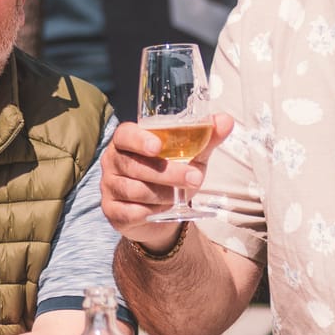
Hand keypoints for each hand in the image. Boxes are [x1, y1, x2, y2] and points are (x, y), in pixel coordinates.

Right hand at [99, 114, 234, 246]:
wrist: (160, 214)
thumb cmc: (172, 176)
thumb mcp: (191, 156)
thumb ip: (205, 139)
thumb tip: (226, 120)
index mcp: (127, 140)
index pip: (126, 135)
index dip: (140, 140)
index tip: (157, 146)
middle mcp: (112, 160)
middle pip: (135, 165)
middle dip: (168, 173)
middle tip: (195, 179)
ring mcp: (109, 186)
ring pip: (134, 190)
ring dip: (163, 195)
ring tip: (179, 197)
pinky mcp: (111, 210)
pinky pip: (130, 212)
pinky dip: (150, 212)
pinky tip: (162, 211)